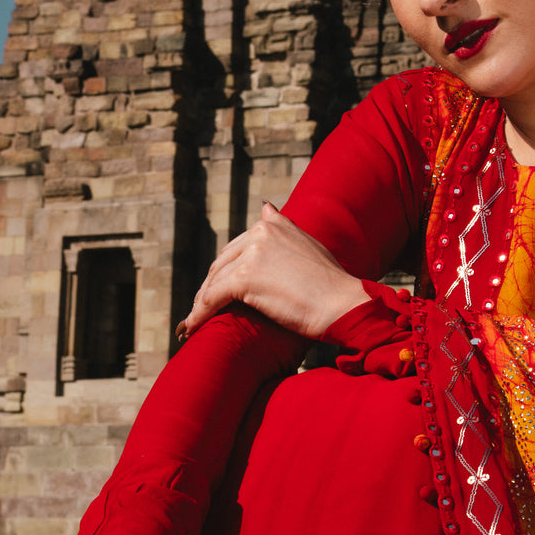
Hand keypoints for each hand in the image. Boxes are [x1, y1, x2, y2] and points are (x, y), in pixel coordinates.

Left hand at [177, 203, 367, 340]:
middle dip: (210, 285)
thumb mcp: (308, 244)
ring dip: (202, 302)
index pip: (238, 247)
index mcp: (274, 224)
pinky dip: (199, 315)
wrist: (342, 303)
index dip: (227, 269)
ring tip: (194, 320)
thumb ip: (284, 228)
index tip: (220, 285)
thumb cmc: (332, 284)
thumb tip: (264, 207)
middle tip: (203, 307)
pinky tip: (192, 327)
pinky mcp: (245, 279)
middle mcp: (260, 233)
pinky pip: (212, 298)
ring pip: (214, 280)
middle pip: (222, 262)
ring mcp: (252, 254)